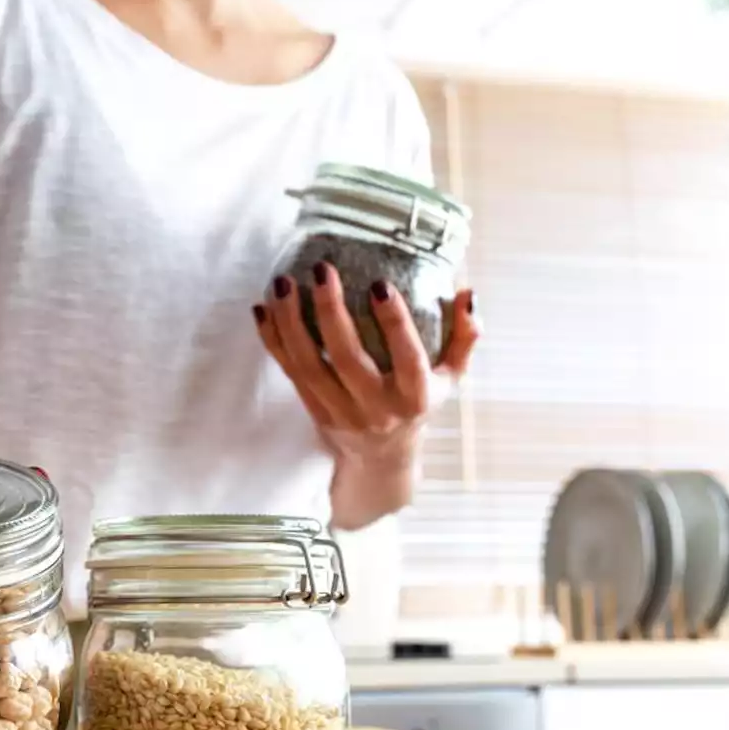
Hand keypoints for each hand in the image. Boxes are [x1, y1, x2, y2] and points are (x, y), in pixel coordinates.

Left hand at [253, 262, 478, 523]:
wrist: (382, 459)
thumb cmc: (417, 404)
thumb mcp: (449, 378)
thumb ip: (463, 336)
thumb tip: (466, 292)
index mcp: (415, 397)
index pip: (408, 358)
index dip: (394, 323)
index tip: (379, 284)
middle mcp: (377, 407)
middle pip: (348, 358)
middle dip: (330, 311)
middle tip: (321, 270)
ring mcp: (341, 411)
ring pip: (309, 364)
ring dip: (291, 322)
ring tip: (283, 283)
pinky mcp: (314, 410)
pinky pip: (289, 372)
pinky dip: (273, 340)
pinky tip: (262, 309)